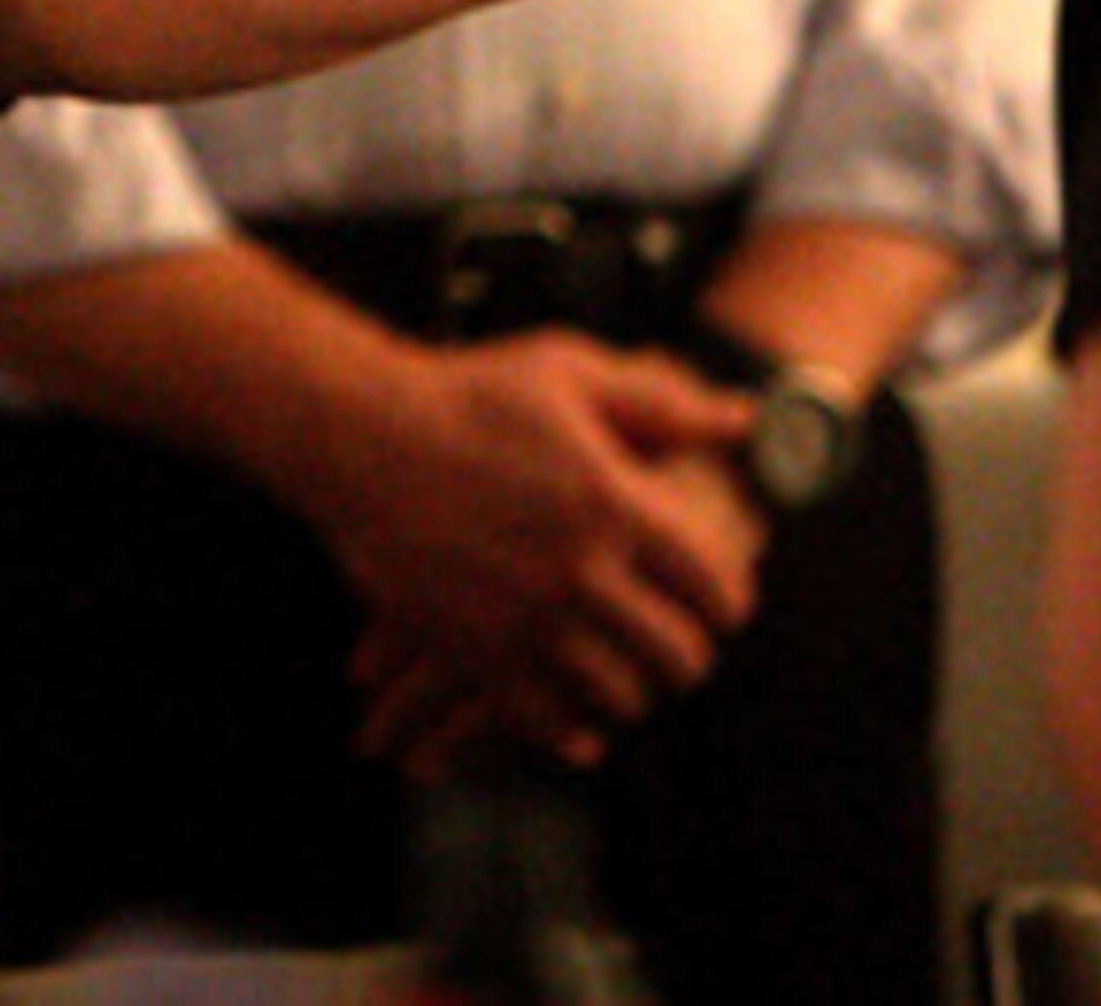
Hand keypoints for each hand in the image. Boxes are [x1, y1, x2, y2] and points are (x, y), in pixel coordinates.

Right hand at [357, 421, 771, 775]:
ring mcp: (520, 616)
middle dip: (689, 656)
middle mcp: (574, 567)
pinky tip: (573, 711)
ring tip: (625, 674)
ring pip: (618, 696)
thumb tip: (748, 420)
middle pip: (677, 654)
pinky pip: (545, 720)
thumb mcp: (567, 374)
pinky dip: (569, 726)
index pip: (715, 585)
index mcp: (611, 502)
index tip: (718, 604)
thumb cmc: (464, 392)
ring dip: (631, 691)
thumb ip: (662, 403)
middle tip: (677, 647)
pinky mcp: (470, 649)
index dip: (729, 600)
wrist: (352, 429)